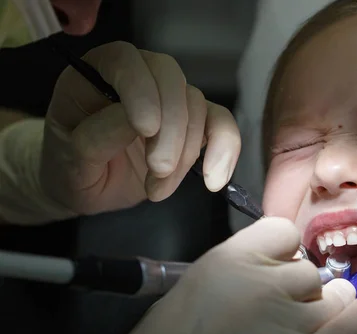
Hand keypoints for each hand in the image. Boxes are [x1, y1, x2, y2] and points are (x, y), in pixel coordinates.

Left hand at [40, 41, 240, 214]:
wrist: (89, 190)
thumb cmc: (71, 170)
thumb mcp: (72, 160)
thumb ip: (98, 137)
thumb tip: (137, 123)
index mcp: (96, 75)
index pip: (125, 60)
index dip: (140, 88)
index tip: (145, 128)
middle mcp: (138, 79)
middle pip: (171, 80)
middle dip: (172, 127)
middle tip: (158, 169)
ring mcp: (170, 101)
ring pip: (197, 107)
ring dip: (186, 153)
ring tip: (158, 189)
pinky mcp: (194, 126)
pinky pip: (222, 126)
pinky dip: (225, 151)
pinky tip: (214, 181)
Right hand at [75, 217, 356, 333]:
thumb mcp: (196, 288)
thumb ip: (239, 269)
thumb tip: (282, 266)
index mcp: (229, 260)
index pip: (283, 232)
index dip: (283, 251)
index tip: (278, 267)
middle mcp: (264, 283)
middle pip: (308, 270)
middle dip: (299, 288)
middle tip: (281, 312)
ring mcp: (289, 322)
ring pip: (333, 295)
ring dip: (325, 305)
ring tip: (310, 322)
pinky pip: (351, 324)